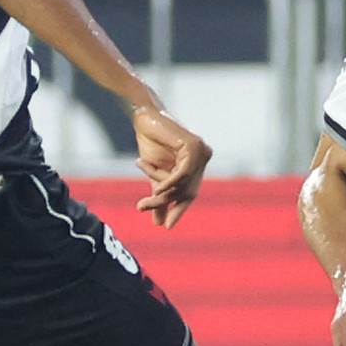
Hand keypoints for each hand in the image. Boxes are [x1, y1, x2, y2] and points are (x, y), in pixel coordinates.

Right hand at [130, 104, 211, 227]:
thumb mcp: (155, 175)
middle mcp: (204, 157)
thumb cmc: (151, 142)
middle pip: (187, 190)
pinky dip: (168, 182)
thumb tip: (158, 222)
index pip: (190, 192)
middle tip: (143, 209)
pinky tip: (156, 190)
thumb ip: (160, 196)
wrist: (143, 118)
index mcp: (198, 164)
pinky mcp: (195, 146)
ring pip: (183, 184)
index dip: (179, 210)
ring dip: (161, 194)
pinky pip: (183, 172)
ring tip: (142, 201)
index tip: (166, 227)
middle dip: (166, 203)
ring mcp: (202, 151)